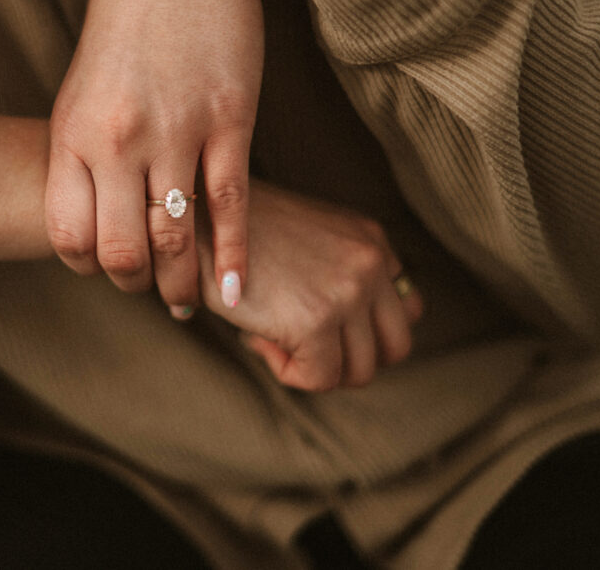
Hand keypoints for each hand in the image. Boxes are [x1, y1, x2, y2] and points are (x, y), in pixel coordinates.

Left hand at [46, 0, 263, 312]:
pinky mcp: (230, 120)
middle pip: (121, 250)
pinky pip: (231, 208)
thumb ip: (85, 149)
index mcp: (71, 130)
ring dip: (181, 283)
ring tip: (188, 298)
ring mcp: (175, 131)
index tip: (105, 268)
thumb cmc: (126, 13)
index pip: (68, 234)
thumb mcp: (84, 84)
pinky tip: (235, 292)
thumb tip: (101, 210)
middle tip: (150, 290)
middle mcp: (117, 139)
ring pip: (176, 239)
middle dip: (135, 284)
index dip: (85, 266)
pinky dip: (233, 259)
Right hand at [198, 182, 423, 390]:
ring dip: (317, 368)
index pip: (404, 310)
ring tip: (274, 339)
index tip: (322, 328)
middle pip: (395, 347)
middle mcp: (370, 262)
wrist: (195, 220)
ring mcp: (348, 291)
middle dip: (349, 359)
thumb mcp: (306, 241)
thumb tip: (349, 341)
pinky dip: (289, 373)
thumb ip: (338, 276)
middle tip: (303, 347)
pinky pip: (320, 379)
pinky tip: (260, 340)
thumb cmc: (237, 235)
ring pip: (360, 371)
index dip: (362, 331)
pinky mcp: (316, 321)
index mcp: (371, 240)